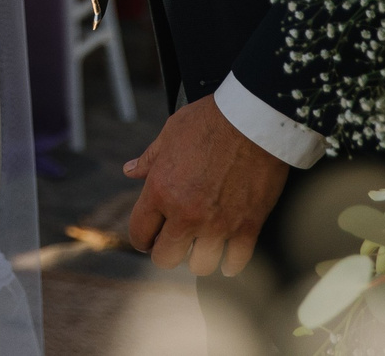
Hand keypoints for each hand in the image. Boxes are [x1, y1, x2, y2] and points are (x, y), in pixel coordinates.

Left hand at [123, 93, 290, 274]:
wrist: (255, 119)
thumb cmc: (211, 120)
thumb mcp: (171, 132)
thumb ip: (150, 158)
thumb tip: (129, 170)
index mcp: (161, 190)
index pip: (140, 234)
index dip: (143, 238)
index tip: (151, 237)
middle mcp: (186, 213)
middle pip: (166, 259)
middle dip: (168, 252)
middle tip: (176, 242)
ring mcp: (218, 224)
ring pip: (201, 266)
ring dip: (200, 257)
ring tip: (204, 245)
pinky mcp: (247, 226)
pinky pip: (235, 263)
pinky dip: (231, 263)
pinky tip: (228, 256)